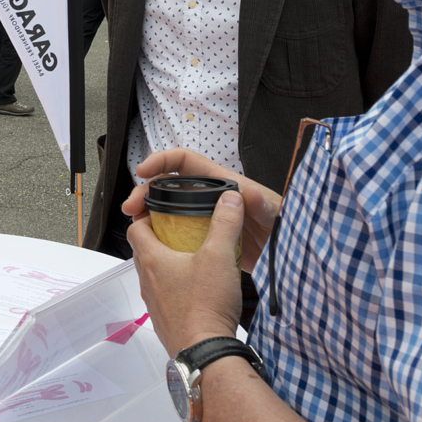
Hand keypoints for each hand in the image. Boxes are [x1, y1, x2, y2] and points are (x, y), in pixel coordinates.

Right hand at [122, 148, 279, 269]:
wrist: (290, 260)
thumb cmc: (284, 228)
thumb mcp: (275, 215)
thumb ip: (262, 204)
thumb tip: (245, 193)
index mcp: (221, 183)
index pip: (184, 162)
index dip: (161, 161)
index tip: (144, 170)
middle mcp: (208, 199)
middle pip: (167, 187)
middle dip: (144, 192)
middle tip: (131, 208)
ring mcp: (204, 220)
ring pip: (167, 210)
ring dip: (147, 215)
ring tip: (135, 225)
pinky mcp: (203, 241)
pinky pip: (175, 233)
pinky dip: (159, 235)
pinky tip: (151, 244)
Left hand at [128, 189, 244, 355]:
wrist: (206, 352)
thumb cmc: (206, 308)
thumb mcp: (220, 256)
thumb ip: (225, 224)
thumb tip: (229, 201)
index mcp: (153, 260)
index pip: (135, 229)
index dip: (145, 218)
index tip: (160, 214)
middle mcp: (148, 281)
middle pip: (143, 252)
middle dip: (158, 240)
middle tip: (179, 234)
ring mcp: (154, 303)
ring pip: (152, 276)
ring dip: (166, 266)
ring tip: (190, 261)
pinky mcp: (164, 321)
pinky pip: (163, 298)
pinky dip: (173, 289)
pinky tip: (195, 291)